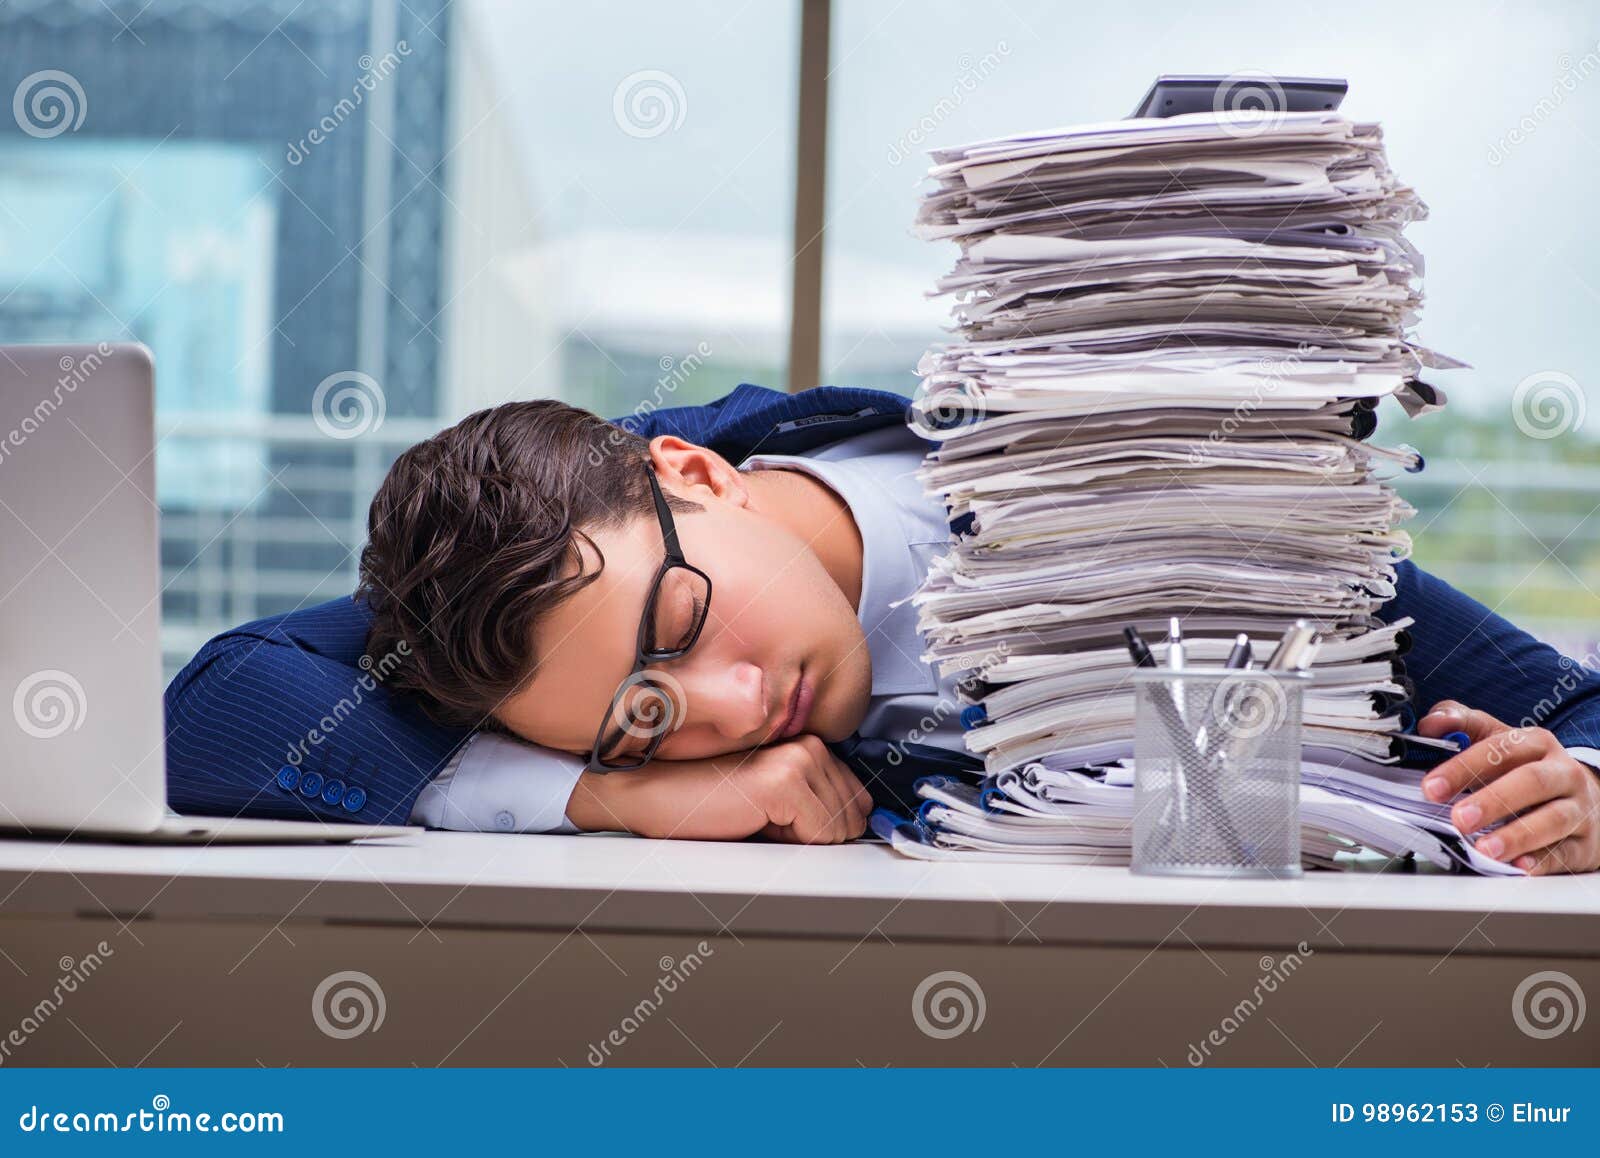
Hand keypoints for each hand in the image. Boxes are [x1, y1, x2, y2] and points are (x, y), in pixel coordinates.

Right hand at [564, 734, 872, 843]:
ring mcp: (798, 759)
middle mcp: (808, 744)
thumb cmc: (700, 799)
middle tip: (764, 821)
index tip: (789, 824)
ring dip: (802, 839)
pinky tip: (754, 822)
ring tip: (757, 819)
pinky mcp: (784, 781)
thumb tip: (854, 827)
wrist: (650, 793)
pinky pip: (822, 834)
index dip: (827, 825)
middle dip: (816, 834)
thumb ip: (811, 802)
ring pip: (841, 829)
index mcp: (806, 744)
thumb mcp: (768, 800)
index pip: (858, 799)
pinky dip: (794, 844)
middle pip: (854, 816)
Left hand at [1417, 701, 1599, 874]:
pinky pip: (1567, 853)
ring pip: (1553, 819)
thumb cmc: (1529, 768)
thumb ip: (1462, 725)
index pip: (1501, 749)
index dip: (1464, 766)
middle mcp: (1563, 773)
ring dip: (1517, 836)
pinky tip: (1519, 867)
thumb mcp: (1499, 740)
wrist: (1584, 797)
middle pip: (1533, 781)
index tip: (1432, 787)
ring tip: (1485, 849)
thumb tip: (1430, 724)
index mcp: (1537, 744)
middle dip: (1493, 801)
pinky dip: (1542, 861)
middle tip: (1459, 818)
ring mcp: (1578, 809)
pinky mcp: (1585, 843)